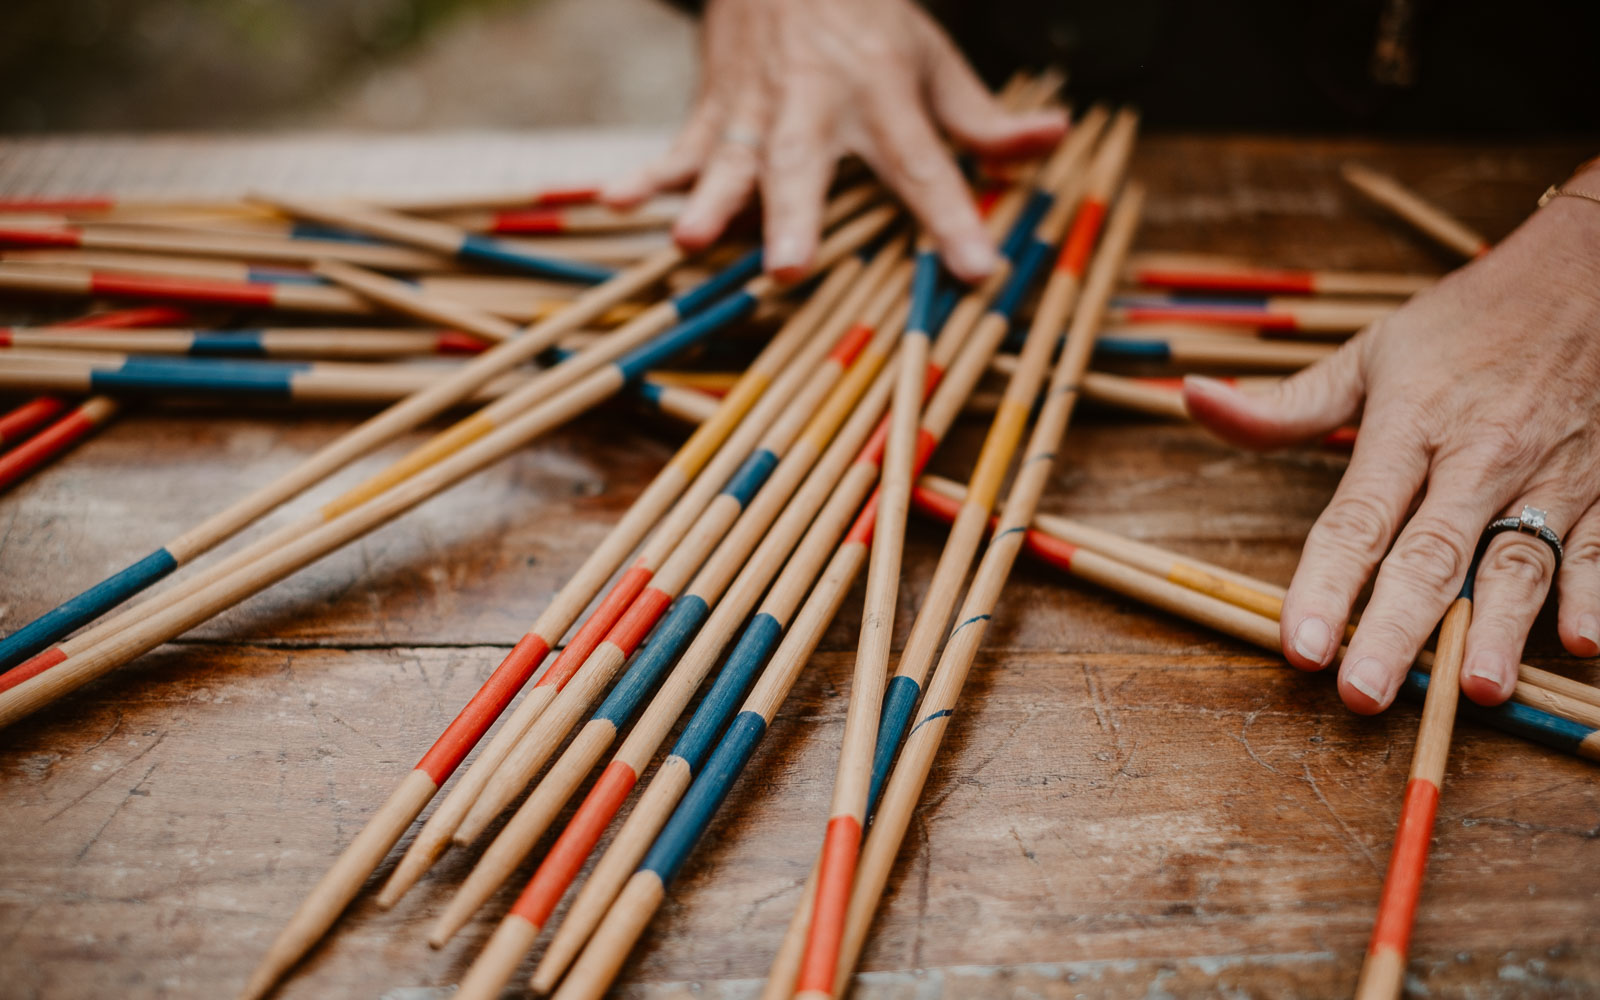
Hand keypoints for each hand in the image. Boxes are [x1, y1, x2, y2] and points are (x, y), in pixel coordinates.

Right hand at [603, 0, 1066, 281]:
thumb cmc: (869, 22)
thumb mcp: (933, 59)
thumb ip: (984, 117)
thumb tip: (1053, 139)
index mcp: (883, 96)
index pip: (924, 165)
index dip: (952, 218)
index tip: (977, 270)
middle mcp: (816, 105)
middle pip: (806, 165)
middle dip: (794, 215)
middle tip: (789, 267)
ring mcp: (756, 109)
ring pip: (730, 159)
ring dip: (709, 201)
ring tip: (689, 242)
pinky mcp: (714, 111)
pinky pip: (679, 148)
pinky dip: (647, 176)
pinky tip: (616, 202)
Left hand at [1184, 178, 1599, 713]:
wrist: (1594, 267)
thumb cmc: (1468, 322)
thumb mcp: (1371, 351)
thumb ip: (1285, 404)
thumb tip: (1190, 396)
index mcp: (1410, 426)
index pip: (1357, 518)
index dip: (1324, 584)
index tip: (1298, 646)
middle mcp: (1479, 457)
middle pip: (1431, 554)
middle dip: (1397, 628)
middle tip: (1364, 693)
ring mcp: (1553, 472)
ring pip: (1521, 559)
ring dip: (1499, 626)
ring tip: (1477, 688)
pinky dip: (1598, 591)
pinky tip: (1584, 643)